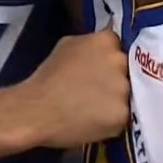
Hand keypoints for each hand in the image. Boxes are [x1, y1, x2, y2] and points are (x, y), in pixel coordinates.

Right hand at [19, 30, 129, 148]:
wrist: (36, 111)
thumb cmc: (47, 77)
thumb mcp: (67, 46)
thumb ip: (89, 43)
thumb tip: (100, 47)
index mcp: (106, 41)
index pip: (119, 45)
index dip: (110, 57)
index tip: (101, 67)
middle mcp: (119, 61)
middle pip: (127, 68)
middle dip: (116, 77)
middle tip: (97, 89)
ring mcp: (123, 89)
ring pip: (127, 93)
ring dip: (115, 99)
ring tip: (94, 107)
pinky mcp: (122, 115)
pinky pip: (122, 115)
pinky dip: (111, 119)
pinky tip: (95, 121)